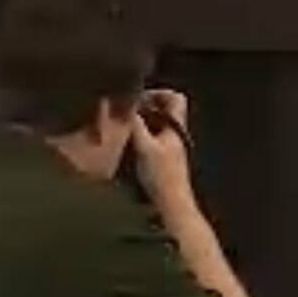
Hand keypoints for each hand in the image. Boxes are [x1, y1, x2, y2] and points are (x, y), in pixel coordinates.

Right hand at [132, 89, 192, 204]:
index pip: (176, 98)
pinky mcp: (161, 158)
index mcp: (176, 127)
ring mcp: (169, 146)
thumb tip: (127, 105)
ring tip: (121, 124)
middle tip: (125, 109)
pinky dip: (138, 135)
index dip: (159, 93)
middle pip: (164, 110)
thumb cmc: (161, 176)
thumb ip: (137, 125)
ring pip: (155, 124)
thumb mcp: (145, 146)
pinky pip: (150, 137)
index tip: (138, 97)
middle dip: (144, 106)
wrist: (171, 203)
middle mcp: (175, 134)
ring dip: (139, 121)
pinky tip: (124, 142)